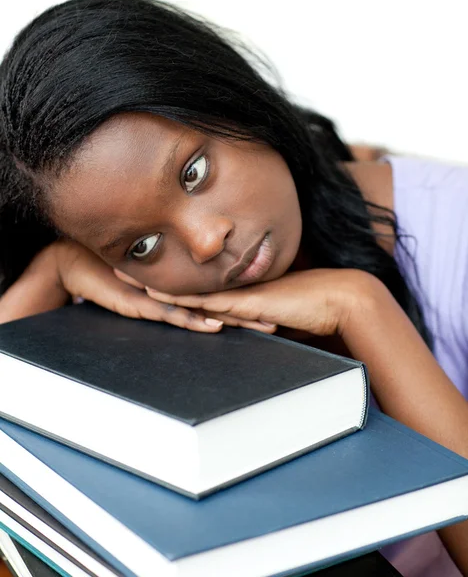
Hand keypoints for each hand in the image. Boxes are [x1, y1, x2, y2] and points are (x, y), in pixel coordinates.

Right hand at [54, 240, 271, 332]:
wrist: (79, 264)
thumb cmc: (113, 276)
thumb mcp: (144, 289)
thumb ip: (166, 297)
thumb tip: (186, 307)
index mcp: (180, 290)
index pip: (218, 300)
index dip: (243, 307)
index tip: (269, 313)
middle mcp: (176, 293)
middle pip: (220, 306)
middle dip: (249, 316)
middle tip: (277, 323)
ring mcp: (163, 297)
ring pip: (205, 310)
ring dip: (233, 319)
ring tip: (259, 326)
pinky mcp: (145, 302)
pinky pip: (175, 314)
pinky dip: (195, 321)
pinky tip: (214, 326)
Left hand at [146, 268, 379, 337]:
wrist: (339, 300)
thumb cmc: (314, 308)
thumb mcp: (280, 315)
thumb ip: (262, 319)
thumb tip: (257, 327)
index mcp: (238, 290)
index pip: (197, 284)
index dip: (170, 278)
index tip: (144, 270)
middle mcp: (234, 288)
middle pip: (185, 280)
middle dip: (152, 272)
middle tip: (119, 261)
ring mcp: (239, 292)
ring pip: (189, 287)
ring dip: (157, 282)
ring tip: (125, 273)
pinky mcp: (246, 302)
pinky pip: (207, 299)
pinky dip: (180, 296)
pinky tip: (156, 293)